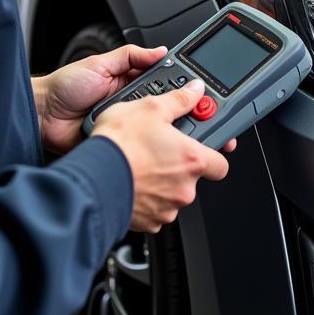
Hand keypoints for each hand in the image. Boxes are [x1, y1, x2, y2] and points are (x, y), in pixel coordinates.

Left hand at [33, 44, 167, 154]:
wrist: (42, 115)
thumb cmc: (65, 87)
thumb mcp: (99, 63)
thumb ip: (130, 55)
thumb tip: (160, 50)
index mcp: (127, 81)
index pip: (160, 81)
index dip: (175, 82)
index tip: (192, 84)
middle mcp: (128, 103)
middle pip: (159, 104)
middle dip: (168, 104)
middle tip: (177, 103)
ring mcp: (123, 124)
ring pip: (150, 126)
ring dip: (154, 124)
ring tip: (159, 120)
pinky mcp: (117, 142)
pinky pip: (135, 144)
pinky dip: (140, 142)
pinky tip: (146, 140)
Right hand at [91, 80, 231, 232]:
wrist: (92, 177)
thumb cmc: (120, 144)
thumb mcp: (150, 107)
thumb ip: (179, 100)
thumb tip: (195, 92)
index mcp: (191, 159)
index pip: (221, 164)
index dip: (213, 154)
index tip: (203, 147)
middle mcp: (184, 188)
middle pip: (193, 178)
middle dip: (179, 166)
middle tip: (160, 150)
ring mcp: (167, 208)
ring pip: (172, 195)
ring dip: (162, 182)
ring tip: (141, 164)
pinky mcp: (149, 222)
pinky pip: (154, 210)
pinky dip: (146, 198)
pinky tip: (132, 181)